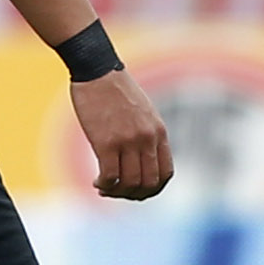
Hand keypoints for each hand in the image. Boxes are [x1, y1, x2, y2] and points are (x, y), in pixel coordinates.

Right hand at [72, 68, 171, 200]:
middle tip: (118, 191)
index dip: (153, 189)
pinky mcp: (107, 142)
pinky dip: (104, 185)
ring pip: (130, 183)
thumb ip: (146, 134)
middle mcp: (147, 139)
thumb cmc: (115, 89)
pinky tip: (97, 182)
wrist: (97, 70)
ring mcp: (128, 141)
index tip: (137, 189)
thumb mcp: (142, 112)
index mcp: (158, 132)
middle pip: (149, 183)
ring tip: (104, 187)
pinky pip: (110, 176)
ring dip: (117, 192)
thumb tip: (140, 158)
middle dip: (134, 194)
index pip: (166, 173)